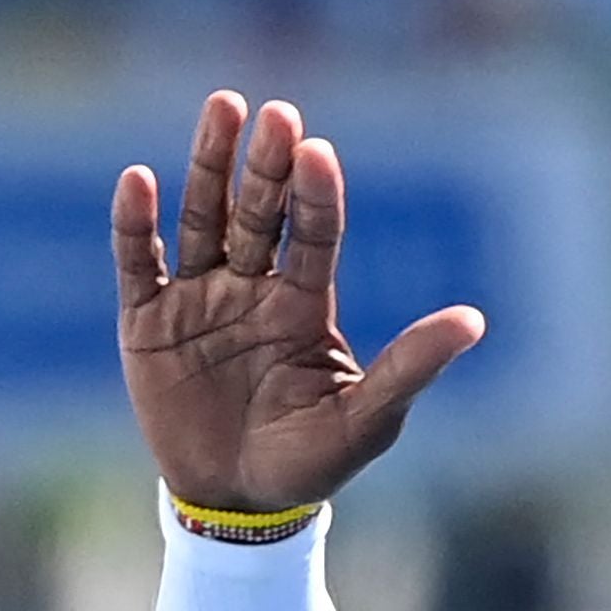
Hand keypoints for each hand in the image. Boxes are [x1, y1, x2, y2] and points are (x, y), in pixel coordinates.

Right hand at [113, 92, 484, 511]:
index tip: (318, 151)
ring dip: (209, 167)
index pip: (315, 236)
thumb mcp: (369, 418)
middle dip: (265, 164)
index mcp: (307, 305)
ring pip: (203, 220)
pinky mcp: (147, 324)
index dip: (316, 195)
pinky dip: (135, 225)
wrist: (242, 501)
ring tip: (223, 108)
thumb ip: (412, 365)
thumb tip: (475, 320)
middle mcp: (255, 289)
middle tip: (274, 111)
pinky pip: (140, 264)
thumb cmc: (314, 461)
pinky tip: (139, 179)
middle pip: (260, 213)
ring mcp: (200, 301)